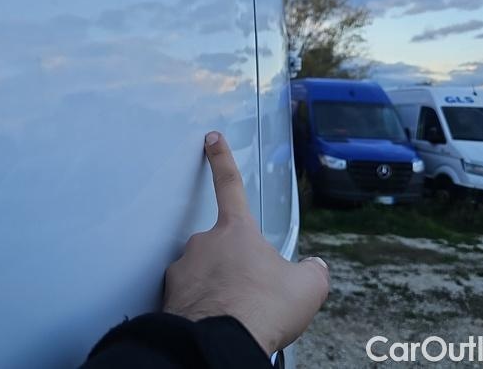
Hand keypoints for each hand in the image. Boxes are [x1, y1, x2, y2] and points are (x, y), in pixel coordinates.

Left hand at [163, 131, 329, 355]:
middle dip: (236, 266)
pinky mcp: (169, 296)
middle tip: (252, 295)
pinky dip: (201, 307)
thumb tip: (313, 268)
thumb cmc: (261, 309)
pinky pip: (189, 297)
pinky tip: (215, 323)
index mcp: (237, 231)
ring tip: (236, 314)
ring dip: (218, 288)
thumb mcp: (307, 288)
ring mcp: (183, 269)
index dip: (221, 159)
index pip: (230, 184)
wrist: (220, 343)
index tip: (211, 139)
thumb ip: (312, 271)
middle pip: (223, 247)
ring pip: (205, 274)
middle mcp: (204, 243)